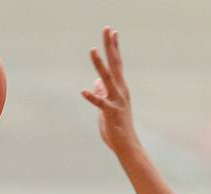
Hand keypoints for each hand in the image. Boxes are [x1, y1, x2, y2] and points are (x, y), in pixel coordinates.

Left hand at [81, 27, 137, 154]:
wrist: (127, 146)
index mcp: (120, 89)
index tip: (112, 32)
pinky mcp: (110, 114)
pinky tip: (83, 91)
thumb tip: (96, 82)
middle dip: (110, 47)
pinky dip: (93, 97)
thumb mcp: (108, 107)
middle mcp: (120, 92)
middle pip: (114, 65)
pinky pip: (100, 104)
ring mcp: (116, 102)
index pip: (117, 64)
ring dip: (99, 65)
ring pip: (107, 79)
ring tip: (92, 51)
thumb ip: (103, 93)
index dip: (114, 48)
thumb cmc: (117, 128)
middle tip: (107, 29)